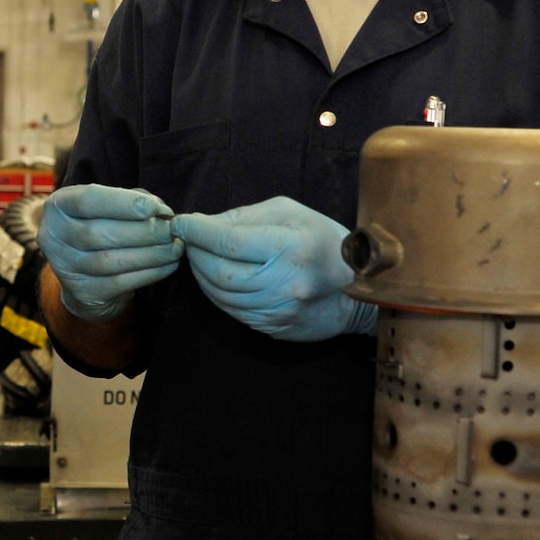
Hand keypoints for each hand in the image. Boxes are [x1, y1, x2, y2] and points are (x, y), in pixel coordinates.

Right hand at [37, 184, 183, 322]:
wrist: (86, 275)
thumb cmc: (103, 227)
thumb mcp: (109, 207)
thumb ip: (131, 200)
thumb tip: (160, 211)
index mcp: (59, 205)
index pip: (88, 200)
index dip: (123, 203)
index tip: (155, 207)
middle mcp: (53, 235)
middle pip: (99, 233)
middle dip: (143, 231)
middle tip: (171, 230)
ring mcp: (64, 266)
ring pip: (110, 260)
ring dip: (150, 254)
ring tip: (175, 248)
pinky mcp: (81, 291)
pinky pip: (119, 283)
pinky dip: (149, 274)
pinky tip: (167, 265)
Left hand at [174, 197, 378, 342]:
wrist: (358, 291)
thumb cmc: (323, 240)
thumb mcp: (291, 213)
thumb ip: (245, 216)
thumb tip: (203, 223)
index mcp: (292, 246)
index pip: (229, 241)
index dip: (197, 232)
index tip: (181, 223)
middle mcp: (284, 282)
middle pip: (218, 271)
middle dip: (195, 253)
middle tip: (188, 240)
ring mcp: (277, 309)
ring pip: (220, 294)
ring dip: (201, 274)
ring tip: (199, 257)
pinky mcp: (272, 326)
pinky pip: (231, 310)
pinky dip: (216, 292)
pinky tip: (216, 278)